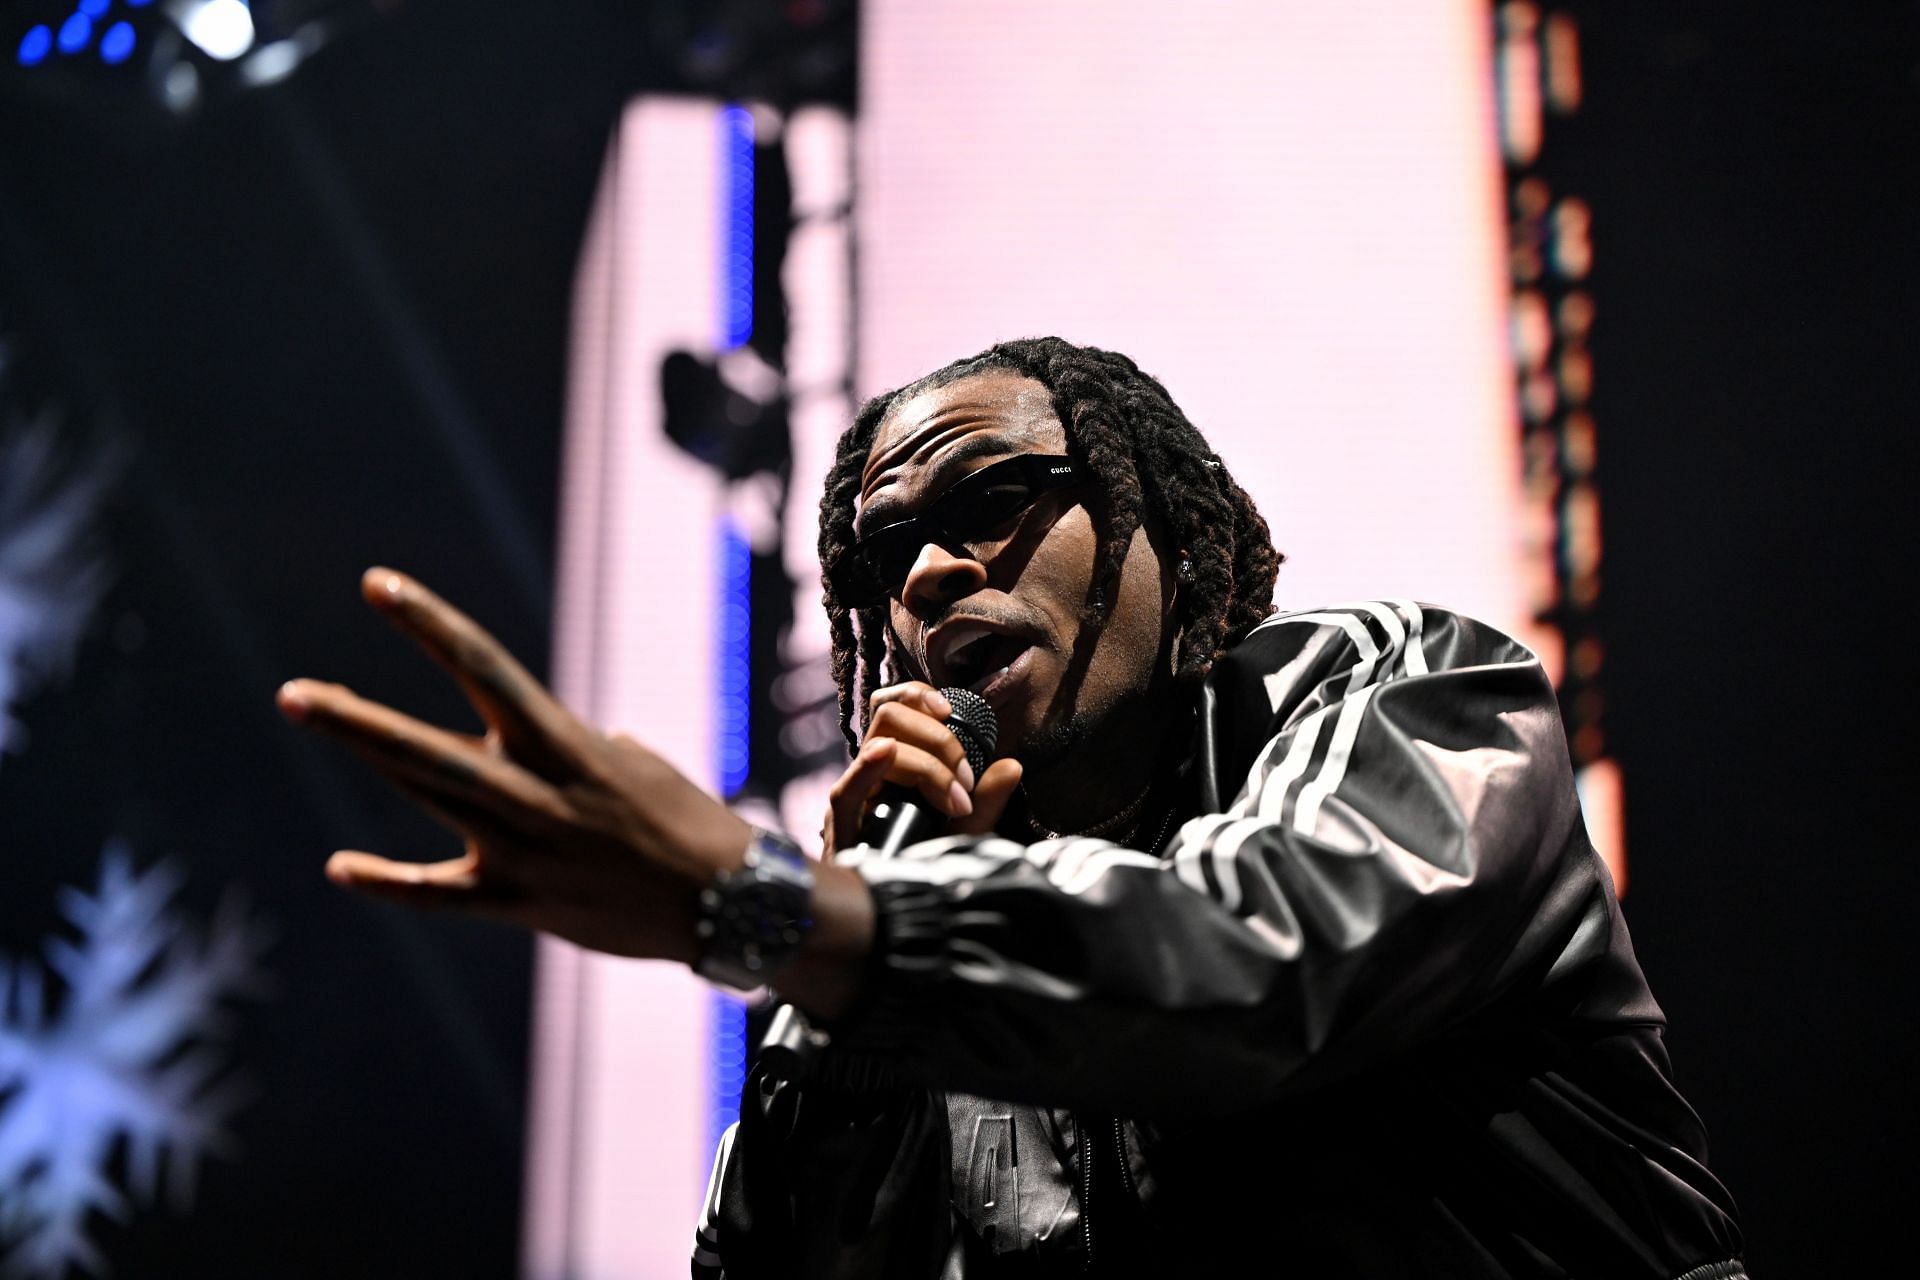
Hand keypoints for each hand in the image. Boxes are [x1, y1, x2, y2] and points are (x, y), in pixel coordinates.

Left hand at [276, 567, 751, 962]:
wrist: (727, 902)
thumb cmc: (683, 818)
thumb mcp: (628, 762)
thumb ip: (559, 749)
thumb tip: (509, 751)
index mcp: (569, 746)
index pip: (487, 671)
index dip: (430, 626)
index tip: (378, 586)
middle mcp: (539, 794)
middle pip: (430, 750)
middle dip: (359, 721)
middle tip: (293, 695)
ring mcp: (526, 853)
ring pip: (428, 799)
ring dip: (367, 753)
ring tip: (306, 706)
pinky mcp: (522, 904)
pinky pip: (442, 896)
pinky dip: (390, 882)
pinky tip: (340, 867)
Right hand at [821, 682, 1024, 858]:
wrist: (897, 916)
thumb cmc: (923, 867)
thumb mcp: (964, 832)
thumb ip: (986, 801)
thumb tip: (1013, 766)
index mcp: (895, 765)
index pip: (894, 706)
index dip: (918, 696)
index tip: (950, 713)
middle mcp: (871, 772)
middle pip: (891, 717)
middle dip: (939, 740)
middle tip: (965, 783)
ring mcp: (855, 797)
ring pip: (881, 741)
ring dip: (926, 762)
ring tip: (952, 801)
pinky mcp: (841, 827)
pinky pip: (846, 791)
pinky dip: (867, 767)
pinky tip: (885, 753)